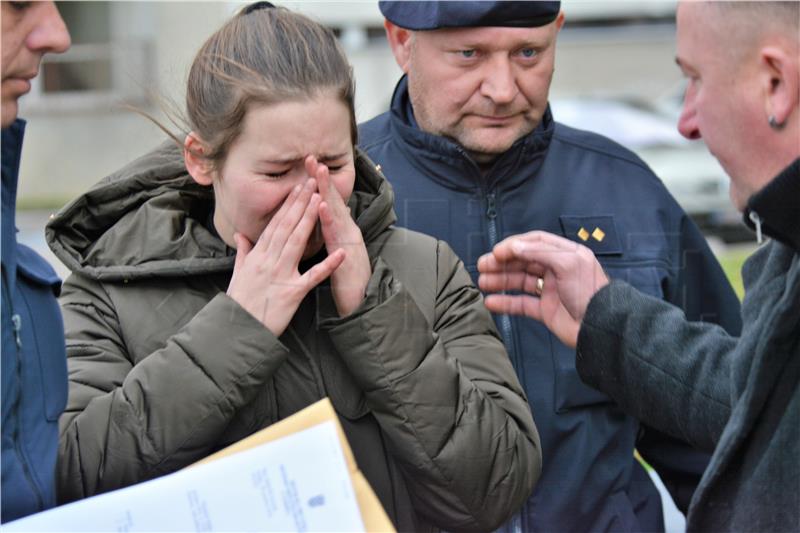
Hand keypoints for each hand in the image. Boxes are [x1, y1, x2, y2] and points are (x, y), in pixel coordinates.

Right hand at [227, 179, 345, 335]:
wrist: (239, 329)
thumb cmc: (239, 302)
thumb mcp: (238, 273)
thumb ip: (243, 252)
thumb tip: (240, 234)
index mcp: (258, 255)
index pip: (275, 224)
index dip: (287, 205)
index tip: (297, 187)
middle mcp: (268, 260)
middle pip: (286, 226)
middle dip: (300, 203)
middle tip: (311, 182)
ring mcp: (281, 275)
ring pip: (297, 242)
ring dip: (309, 220)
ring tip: (320, 200)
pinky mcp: (293, 292)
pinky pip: (313, 276)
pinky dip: (328, 264)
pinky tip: (341, 252)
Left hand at [307, 156, 370, 316]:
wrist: (360, 300)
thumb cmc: (345, 279)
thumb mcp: (334, 252)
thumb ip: (327, 236)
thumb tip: (317, 220)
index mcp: (339, 229)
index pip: (326, 201)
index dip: (317, 183)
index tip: (306, 164)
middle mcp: (346, 230)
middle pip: (332, 200)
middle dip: (322, 179)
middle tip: (311, 158)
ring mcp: (349, 240)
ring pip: (336, 212)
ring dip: (328, 191)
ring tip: (319, 172)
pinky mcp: (348, 253)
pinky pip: (337, 235)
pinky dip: (330, 219)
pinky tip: (322, 206)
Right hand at [477, 231, 608, 347]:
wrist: (600, 327)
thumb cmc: (589, 291)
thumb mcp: (568, 263)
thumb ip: (540, 252)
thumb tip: (513, 246)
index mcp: (565, 254)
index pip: (534, 242)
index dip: (514, 245)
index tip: (496, 252)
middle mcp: (557, 269)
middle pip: (523, 261)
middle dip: (502, 263)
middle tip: (482, 266)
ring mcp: (550, 290)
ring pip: (520, 281)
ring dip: (500, 280)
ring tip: (482, 282)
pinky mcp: (546, 310)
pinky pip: (522, 304)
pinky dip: (506, 302)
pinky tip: (491, 302)